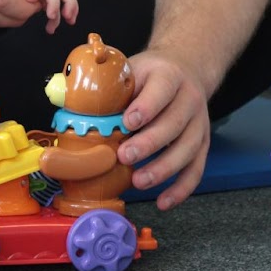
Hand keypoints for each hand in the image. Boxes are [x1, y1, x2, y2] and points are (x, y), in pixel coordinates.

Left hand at [115, 51, 212, 211]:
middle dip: (149, 143)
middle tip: (125, 156)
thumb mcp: (131, 68)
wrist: (187, 69)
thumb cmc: (151, 74)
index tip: (127, 122)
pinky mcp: (202, 144)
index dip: (146, 107)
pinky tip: (163, 202)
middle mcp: (190, 99)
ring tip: (138, 181)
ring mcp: (200, 123)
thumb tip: (67, 99)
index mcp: (169, 75)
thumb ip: (107, 84)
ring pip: (188, 150)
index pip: (162, 90)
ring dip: (164, 169)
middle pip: (175, 123)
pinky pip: (196, 169)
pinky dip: (181, 189)